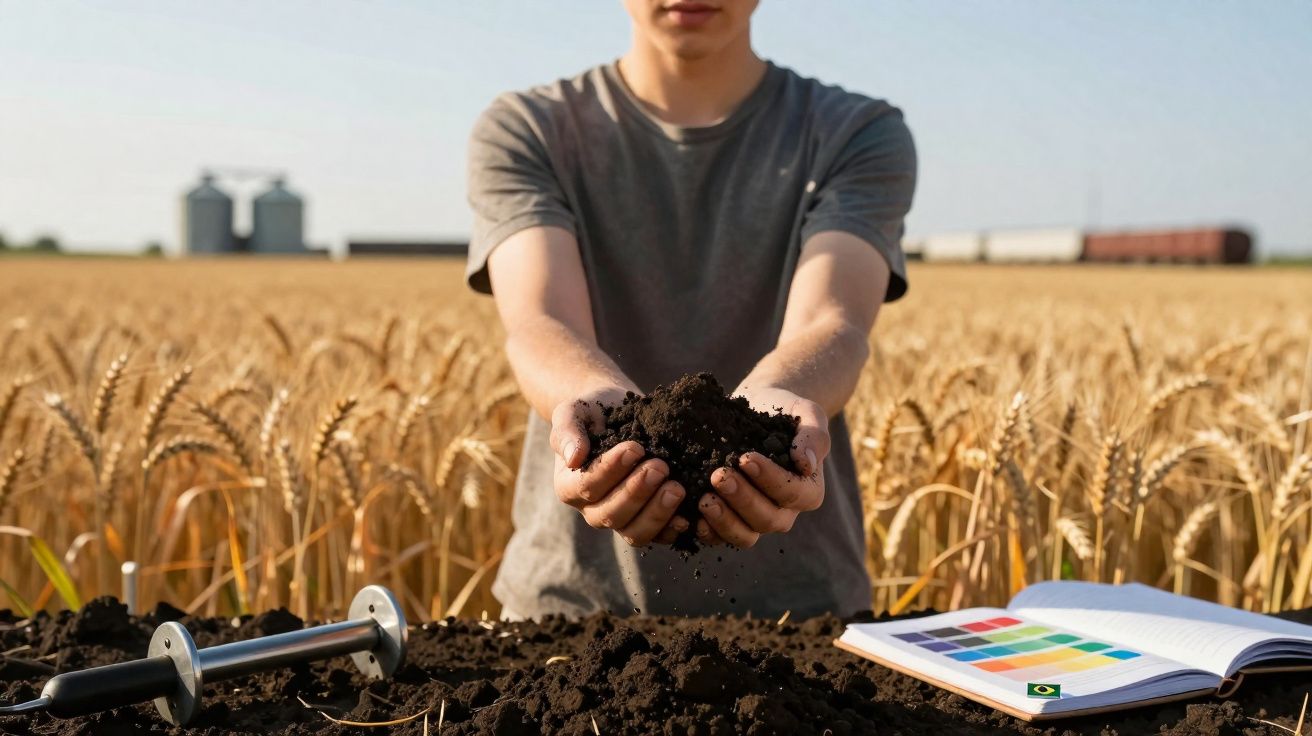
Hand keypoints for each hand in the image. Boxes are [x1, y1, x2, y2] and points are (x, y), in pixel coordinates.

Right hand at [550, 390, 689, 545]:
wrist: (616, 413)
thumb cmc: (591, 413)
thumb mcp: (573, 413)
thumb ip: (567, 432)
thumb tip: (574, 457)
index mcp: (569, 486)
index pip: (587, 486)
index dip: (611, 470)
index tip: (635, 448)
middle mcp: (592, 509)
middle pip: (611, 515)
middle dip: (637, 492)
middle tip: (660, 467)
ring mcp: (620, 520)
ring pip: (634, 532)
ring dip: (657, 513)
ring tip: (677, 489)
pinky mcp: (645, 522)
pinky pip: (657, 536)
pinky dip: (672, 530)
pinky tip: (687, 516)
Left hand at [696, 386, 829, 547]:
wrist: (761, 410)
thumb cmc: (788, 413)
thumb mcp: (807, 415)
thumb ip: (813, 437)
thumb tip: (806, 464)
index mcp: (808, 492)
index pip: (792, 493)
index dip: (769, 479)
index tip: (745, 458)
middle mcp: (784, 513)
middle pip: (767, 519)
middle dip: (742, 499)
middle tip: (719, 476)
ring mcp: (756, 521)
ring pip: (744, 535)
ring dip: (723, 520)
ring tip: (704, 499)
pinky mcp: (731, 521)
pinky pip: (720, 537)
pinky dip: (707, 531)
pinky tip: (691, 516)